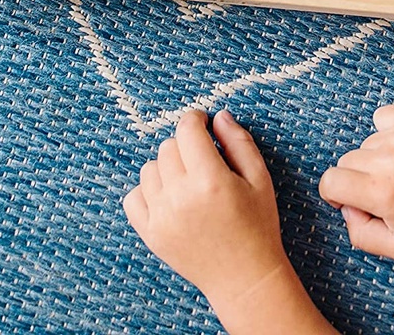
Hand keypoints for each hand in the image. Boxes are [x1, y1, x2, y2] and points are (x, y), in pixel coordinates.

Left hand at [124, 111, 291, 313]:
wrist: (244, 278)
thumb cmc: (257, 225)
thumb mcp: (259, 178)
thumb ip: (239, 142)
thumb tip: (219, 116)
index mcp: (210, 180)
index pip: (187, 129)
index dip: (195, 119)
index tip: (203, 123)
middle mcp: (181, 197)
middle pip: (168, 147)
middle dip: (185, 145)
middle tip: (203, 159)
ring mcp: (161, 217)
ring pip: (149, 169)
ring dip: (167, 167)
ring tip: (188, 181)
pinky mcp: (150, 235)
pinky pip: (133, 197)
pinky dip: (148, 192)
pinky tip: (169, 197)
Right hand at [319, 104, 393, 258]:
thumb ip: (361, 235)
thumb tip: (347, 208)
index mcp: (382, 193)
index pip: (330, 181)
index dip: (335, 193)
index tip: (352, 198)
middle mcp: (389, 160)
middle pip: (346, 161)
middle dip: (358, 177)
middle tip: (386, 189)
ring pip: (366, 143)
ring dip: (377, 156)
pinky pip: (382, 117)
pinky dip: (387, 130)